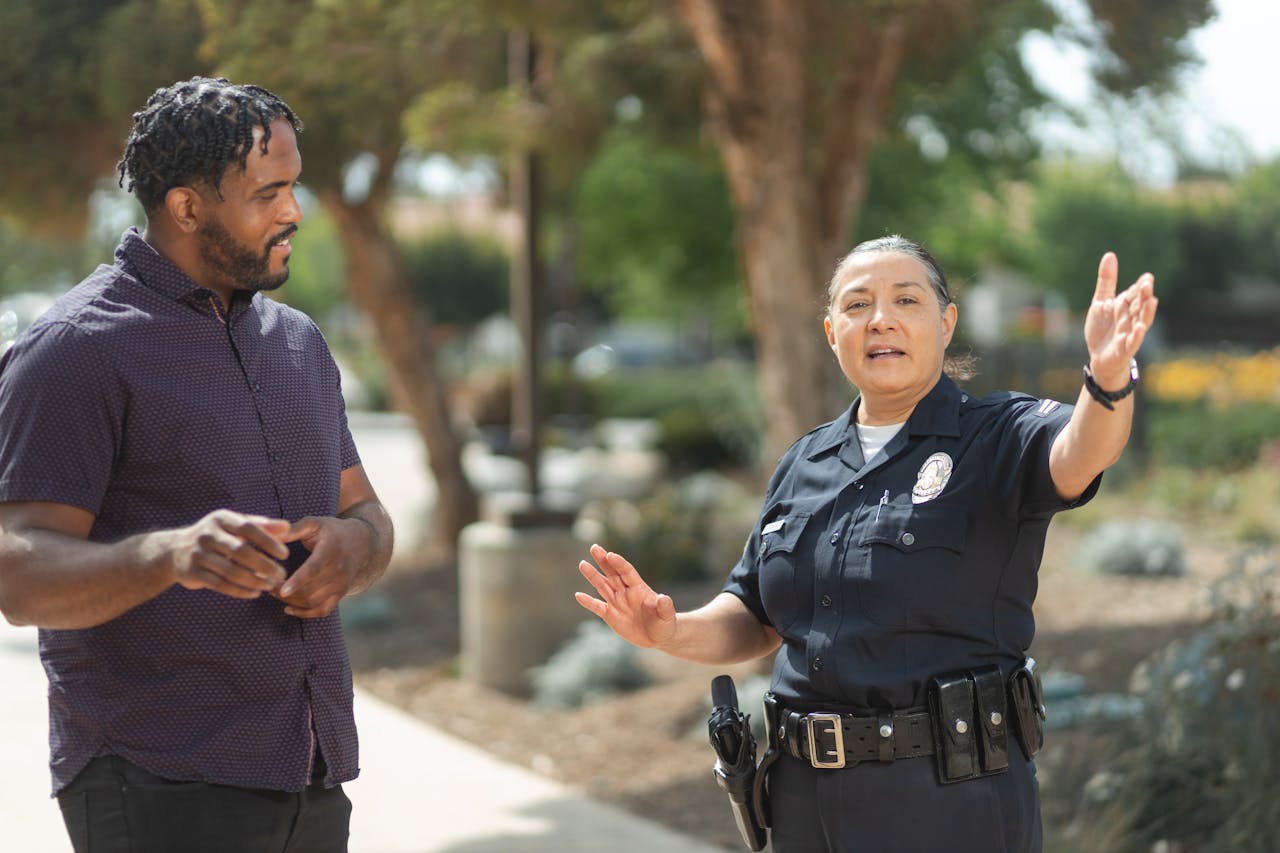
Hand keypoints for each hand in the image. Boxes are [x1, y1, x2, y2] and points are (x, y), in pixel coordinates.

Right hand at [169, 510, 289, 597]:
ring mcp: (198, 555)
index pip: (248, 528)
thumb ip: (262, 525)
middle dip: (264, 565)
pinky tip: (255, 593)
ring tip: (271, 585)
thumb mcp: (235, 525)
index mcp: (221, 519)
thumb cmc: (217, 536)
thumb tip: (288, 526)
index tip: (285, 554)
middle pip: (240, 552)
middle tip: (281, 573)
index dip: (268, 541)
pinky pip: (220, 585)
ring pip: (231, 571)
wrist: (175, 551)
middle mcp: (207, 535)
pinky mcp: (193, 574)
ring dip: (254, 580)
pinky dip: (240, 591)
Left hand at [271, 516, 370, 617]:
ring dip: (291, 601)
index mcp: (331, 550)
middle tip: (267, 585)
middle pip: (310, 589)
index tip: (282, 589)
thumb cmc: (332, 531)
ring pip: (313, 601)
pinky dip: (304, 613)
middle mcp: (339, 570)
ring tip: (274, 592)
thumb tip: (271, 534)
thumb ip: (293, 529)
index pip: (314, 569)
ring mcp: (341, 584)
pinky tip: (288, 608)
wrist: (361, 543)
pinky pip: (322, 611)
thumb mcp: (315, 523)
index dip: (298, 581)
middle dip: (285, 592)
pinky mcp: (341, 594)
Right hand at [575, 544, 676, 648]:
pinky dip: (588, 602)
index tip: (610, 554)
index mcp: (639, 588)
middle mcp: (626, 592)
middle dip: (603, 561)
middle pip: (612, 573)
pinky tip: (578, 595)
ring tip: (583, 564)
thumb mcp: (667, 617)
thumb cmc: (665, 624)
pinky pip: (597, 606)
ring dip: (593, 575)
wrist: (658, 637)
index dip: (619, 563)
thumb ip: (665, 607)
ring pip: (602, 586)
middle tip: (594, 548)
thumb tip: (663, 598)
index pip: (627, 572)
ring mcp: (617, 602)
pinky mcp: (610, 615)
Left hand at [1083, 252, 1158, 387]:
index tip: (1147, 277)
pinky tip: (1139, 328)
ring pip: (1141, 321)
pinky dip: (1136, 335)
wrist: (1099, 358)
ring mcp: (1130, 333)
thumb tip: (1110, 254)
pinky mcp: (1125, 348)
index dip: (1140, 286)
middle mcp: (1131, 318)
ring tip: (1152, 300)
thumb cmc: (1103, 329)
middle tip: (1147, 283)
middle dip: (1144, 295)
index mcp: (1126, 306)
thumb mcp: (1101, 302)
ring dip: (1146, 312)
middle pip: (1140, 305)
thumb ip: (1107, 281)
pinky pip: (1132, 341)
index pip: (1135, 294)